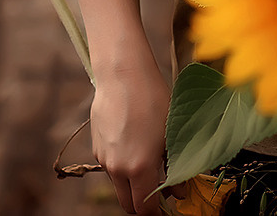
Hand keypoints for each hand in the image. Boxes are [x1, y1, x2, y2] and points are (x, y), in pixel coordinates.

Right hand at [90, 57, 169, 214]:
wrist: (123, 74)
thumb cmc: (152, 99)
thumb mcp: (171, 132)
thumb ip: (175, 166)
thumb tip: (180, 190)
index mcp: (139, 168)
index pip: (145, 209)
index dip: (156, 212)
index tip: (166, 205)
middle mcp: (118, 168)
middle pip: (128, 204)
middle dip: (142, 204)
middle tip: (158, 190)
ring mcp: (104, 158)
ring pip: (119, 183)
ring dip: (131, 181)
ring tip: (147, 156)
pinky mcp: (96, 146)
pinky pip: (110, 165)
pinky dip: (121, 163)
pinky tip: (133, 139)